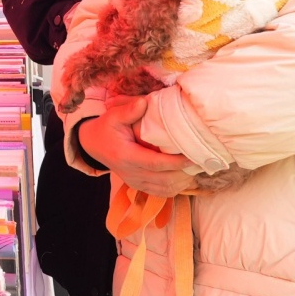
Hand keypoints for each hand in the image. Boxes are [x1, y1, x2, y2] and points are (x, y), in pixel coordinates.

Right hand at [78, 96, 197, 197]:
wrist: (93, 145)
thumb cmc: (106, 128)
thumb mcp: (113, 116)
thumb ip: (128, 110)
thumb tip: (145, 102)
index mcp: (126, 156)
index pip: (156, 163)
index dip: (176, 162)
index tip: (193, 156)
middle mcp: (131, 172)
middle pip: (164, 179)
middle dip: (184, 174)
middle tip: (202, 163)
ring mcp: (134, 181)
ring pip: (164, 189)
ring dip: (182, 182)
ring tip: (196, 171)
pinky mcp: (137, 185)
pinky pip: (159, 193)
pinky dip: (175, 189)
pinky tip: (185, 180)